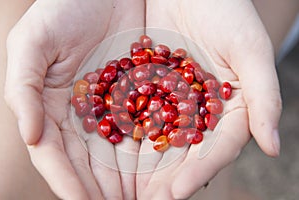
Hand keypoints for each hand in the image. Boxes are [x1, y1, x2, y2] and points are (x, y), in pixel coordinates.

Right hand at [5, 0, 143, 198]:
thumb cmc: (63, 8)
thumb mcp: (33, 43)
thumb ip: (23, 89)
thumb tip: (29, 136)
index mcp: (54, 106)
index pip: (57, 154)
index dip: (67, 180)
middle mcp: (84, 113)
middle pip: (90, 161)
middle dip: (101, 190)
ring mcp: (114, 105)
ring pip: (119, 150)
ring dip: (128, 180)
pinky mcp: (141, 93)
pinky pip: (146, 125)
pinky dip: (152, 148)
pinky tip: (161, 169)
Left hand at [137, 0, 281, 198]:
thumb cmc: (228, 11)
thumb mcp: (250, 50)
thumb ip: (264, 98)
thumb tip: (275, 149)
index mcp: (229, 107)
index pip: (216, 149)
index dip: (198, 172)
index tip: (175, 194)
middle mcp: (199, 108)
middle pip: (184, 151)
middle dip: (164, 179)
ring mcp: (172, 97)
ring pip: (157, 136)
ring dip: (141, 163)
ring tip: (122, 188)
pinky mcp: (149, 82)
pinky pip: (136, 108)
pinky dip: (125, 128)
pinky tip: (109, 148)